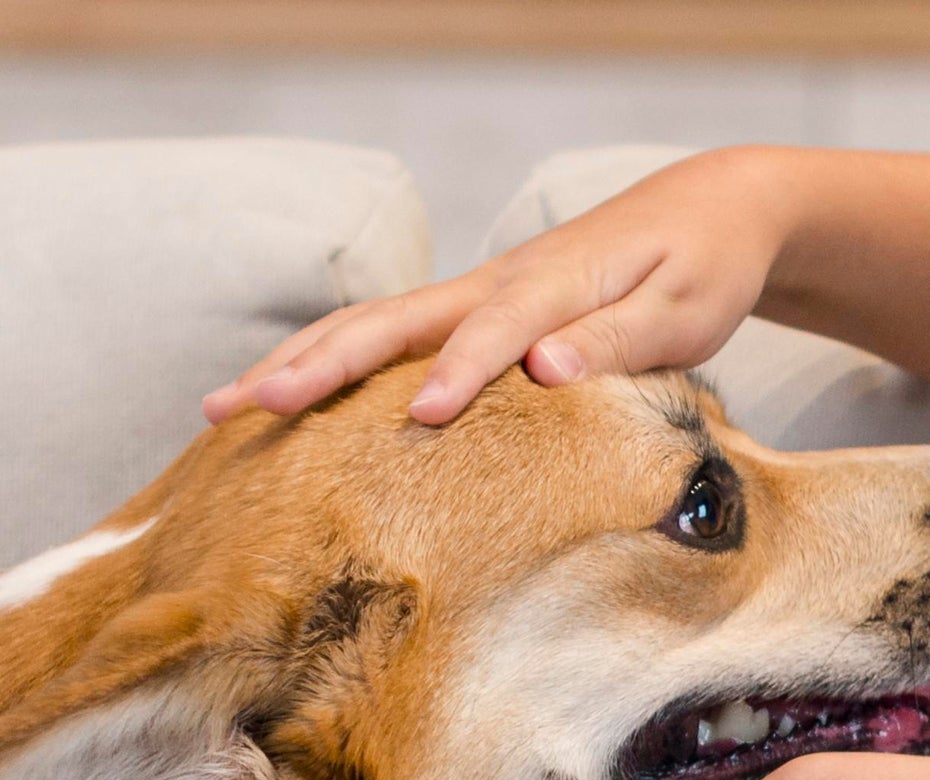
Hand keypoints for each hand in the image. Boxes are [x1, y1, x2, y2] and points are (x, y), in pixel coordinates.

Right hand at [204, 149, 790, 427]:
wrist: (707, 211)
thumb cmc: (705, 268)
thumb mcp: (687, 309)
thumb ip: (621, 340)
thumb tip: (546, 368)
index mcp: (556, 284)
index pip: (497, 331)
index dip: (460, 373)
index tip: (423, 419)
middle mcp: (499, 282)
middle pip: (395, 322)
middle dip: (323, 365)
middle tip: (253, 406)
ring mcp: (478, 292)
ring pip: (373, 326)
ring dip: (299, 362)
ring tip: (222, 407)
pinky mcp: (475, 307)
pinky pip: (389, 337)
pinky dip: (329, 363)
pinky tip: (281, 396)